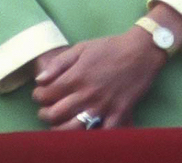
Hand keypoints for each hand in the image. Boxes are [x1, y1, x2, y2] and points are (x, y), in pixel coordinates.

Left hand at [31, 29, 166, 128]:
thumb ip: (60, 63)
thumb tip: (40, 79)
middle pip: (55, 114)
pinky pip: (102, 133)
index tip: (40, 94)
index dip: (38, 96)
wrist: (142, 50)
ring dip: (60, 129)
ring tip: (59, 124)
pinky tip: (84, 130)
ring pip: (72, 128)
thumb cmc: (111, 47)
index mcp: (76, 76)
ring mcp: (103, 106)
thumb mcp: (83, 47)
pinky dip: (91, 135)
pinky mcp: (118, 113)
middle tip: (46, 110)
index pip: (47, 94)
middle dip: (45, 114)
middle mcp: (87, 93)